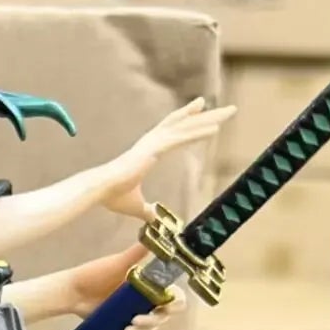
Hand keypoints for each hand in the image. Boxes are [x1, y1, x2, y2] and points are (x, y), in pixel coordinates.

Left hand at [63, 242, 187, 329]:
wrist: (73, 291)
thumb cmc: (94, 274)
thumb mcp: (119, 263)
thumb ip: (138, 252)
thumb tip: (155, 230)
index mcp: (150, 284)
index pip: (174, 296)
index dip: (174, 303)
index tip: (164, 307)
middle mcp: (146, 299)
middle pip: (163, 316)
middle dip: (153, 321)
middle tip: (136, 320)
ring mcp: (135, 312)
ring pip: (150, 328)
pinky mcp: (123, 324)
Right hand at [101, 98, 235, 220]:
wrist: (99, 190)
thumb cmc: (112, 195)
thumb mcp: (136, 206)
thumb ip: (147, 211)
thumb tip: (153, 220)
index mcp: (148, 149)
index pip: (173, 130)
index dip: (188, 119)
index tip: (202, 109)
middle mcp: (152, 141)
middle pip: (184, 123)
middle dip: (207, 115)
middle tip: (228, 109)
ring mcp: (154, 143)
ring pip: (187, 126)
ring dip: (210, 118)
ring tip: (230, 112)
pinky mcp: (154, 149)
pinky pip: (181, 139)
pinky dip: (198, 133)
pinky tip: (215, 129)